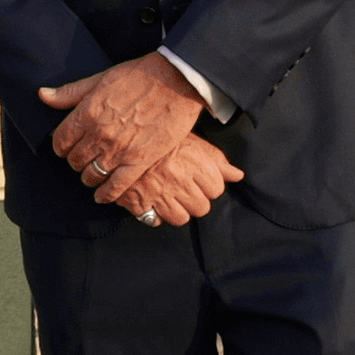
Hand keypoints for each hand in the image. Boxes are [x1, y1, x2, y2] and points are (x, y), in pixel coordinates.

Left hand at [38, 52, 205, 200]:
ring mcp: (119, 150)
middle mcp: (99, 135)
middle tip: (81, 160)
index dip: (61, 146)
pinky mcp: (140, 161)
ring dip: (88, 177)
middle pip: (75, 159)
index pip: (61, 141)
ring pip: (92, 174)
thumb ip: (70, 93)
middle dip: (75, 161)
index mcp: (86, 114)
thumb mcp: (99, 79)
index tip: (66, 147)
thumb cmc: (138, 76)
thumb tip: (42, 95)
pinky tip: (102, 196)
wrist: (175, 81)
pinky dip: (107, 194)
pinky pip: (117, 186)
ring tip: (91, 174)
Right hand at [108, 134, 246, 225]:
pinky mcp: (137, 202)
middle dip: (195, 200)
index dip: (209, 185)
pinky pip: (155, 220)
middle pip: (201, 207)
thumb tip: (237, 175)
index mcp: (193, 162)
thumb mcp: (188, 139)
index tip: (200, 180)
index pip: (216, 188)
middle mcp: (179, 180)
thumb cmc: (156, 133)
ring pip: (180, 218)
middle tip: (184, 189)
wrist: (116, 133)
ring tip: (169, 197)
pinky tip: (152, 202)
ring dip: (176, 210)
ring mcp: (158, 193)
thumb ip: (214, 158)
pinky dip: (154, 215)